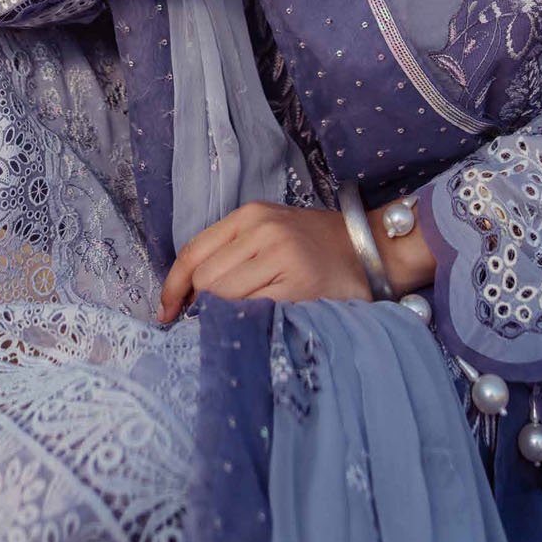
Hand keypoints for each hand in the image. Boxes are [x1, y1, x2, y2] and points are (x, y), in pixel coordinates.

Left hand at [157, 201, 372, 323]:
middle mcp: (264, 230)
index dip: (173, 287)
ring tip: (234, 324)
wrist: (373, 250)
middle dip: (197, 307)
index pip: (193, 252)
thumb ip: (234, 252)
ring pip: (223, 297)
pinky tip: (255, 326)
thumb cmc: (318, 246)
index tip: (167, 311)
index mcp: (251, 215)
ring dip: (220, 317)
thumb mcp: (272, 231)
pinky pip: (252, 311)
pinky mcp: (298, 285)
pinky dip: (244, 323)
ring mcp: (281, 256)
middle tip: (203, 324)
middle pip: (204, 279)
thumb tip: (188, 294)